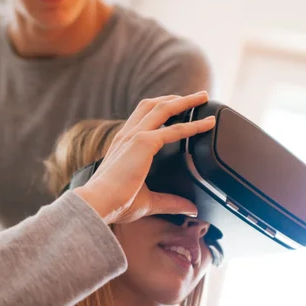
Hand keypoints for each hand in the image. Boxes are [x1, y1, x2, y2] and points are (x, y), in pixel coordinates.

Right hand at [75, 91, 215, 223]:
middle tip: (197, 96)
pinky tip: (207, 124)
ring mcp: (135, 136)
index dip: (161, 109)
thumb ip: (170, 202)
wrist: (98, 204)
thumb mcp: (148, 201)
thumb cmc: (115, 203)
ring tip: (203, 97)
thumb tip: (190, 209)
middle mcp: (128, 135)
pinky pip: (174, 129)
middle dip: (175, 98)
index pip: (143, 117)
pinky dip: (193, 125)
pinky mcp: (143, 143)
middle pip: (153, 105)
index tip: (177, 108)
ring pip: (163, 108)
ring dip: (185, 101)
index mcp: (123, 144)